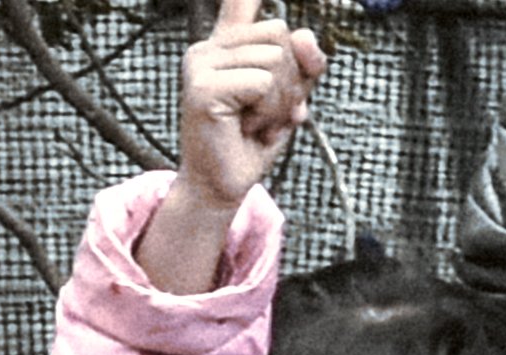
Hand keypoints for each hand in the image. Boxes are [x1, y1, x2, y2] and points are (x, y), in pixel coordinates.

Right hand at [177, 0, 324, 211]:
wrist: (223, 185)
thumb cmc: (254, 140)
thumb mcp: (291, 96)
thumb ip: (304, 63)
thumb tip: (304, 36)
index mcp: (226, 44)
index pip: (240, 1)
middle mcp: (208, 47)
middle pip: (280, 33)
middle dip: (290, 80)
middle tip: (267, 112)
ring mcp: (201, 64)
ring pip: (275, 58)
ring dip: (280, 101)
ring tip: (257, 122)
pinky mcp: (203, 87)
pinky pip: (263, 82)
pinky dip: (268, 111)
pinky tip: (248, 128)